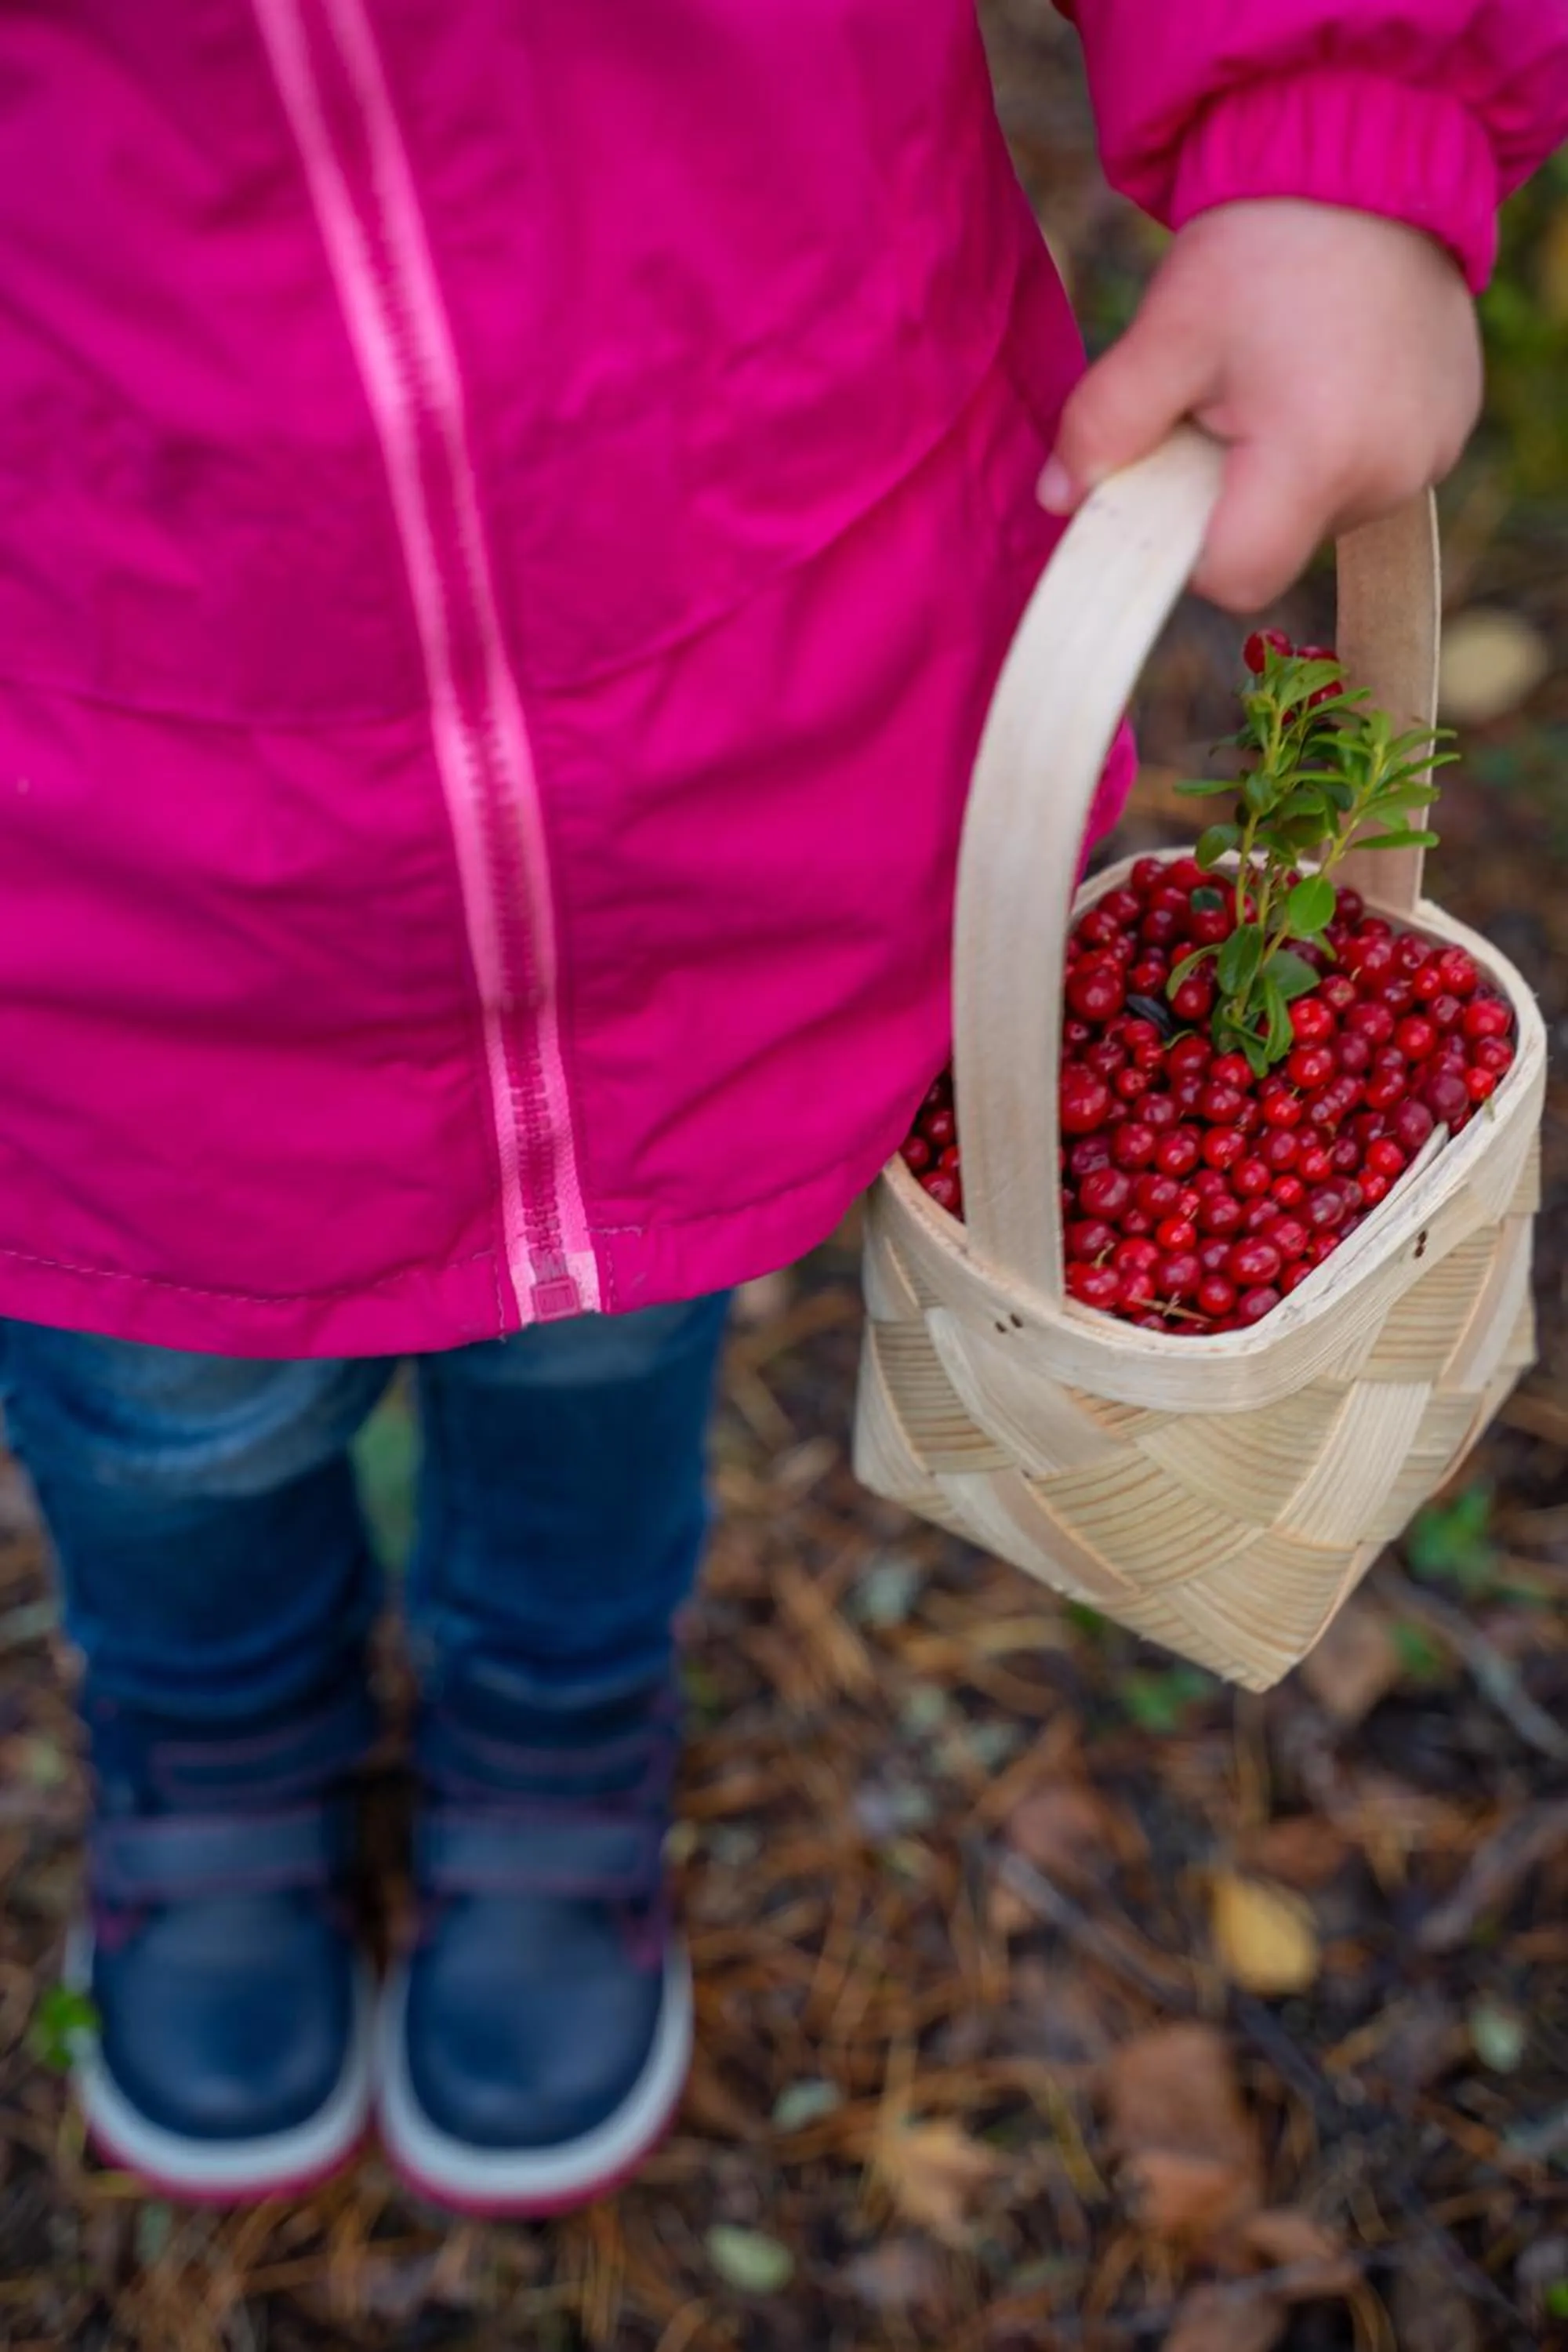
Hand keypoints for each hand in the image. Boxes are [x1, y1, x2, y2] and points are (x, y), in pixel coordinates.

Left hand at [1038, 200, 1482, 611]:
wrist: (1368, 157)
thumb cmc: (1262, 244)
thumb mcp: (1167, 332)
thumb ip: (1104, 425)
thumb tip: (1058, 499)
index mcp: (1315, 458)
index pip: (1236, 578)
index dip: (1188, 552)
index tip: (1172, 484)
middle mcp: (1388, 472)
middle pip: (1279, 548)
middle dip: (1233, 500)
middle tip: (1226, 406)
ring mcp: (1432, 454)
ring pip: (1324, 516)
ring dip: (1287, 472)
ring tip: (1285, 378)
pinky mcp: (1452, 430)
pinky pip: (1372, 476)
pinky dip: (1338, 446)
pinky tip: (1331, 373)